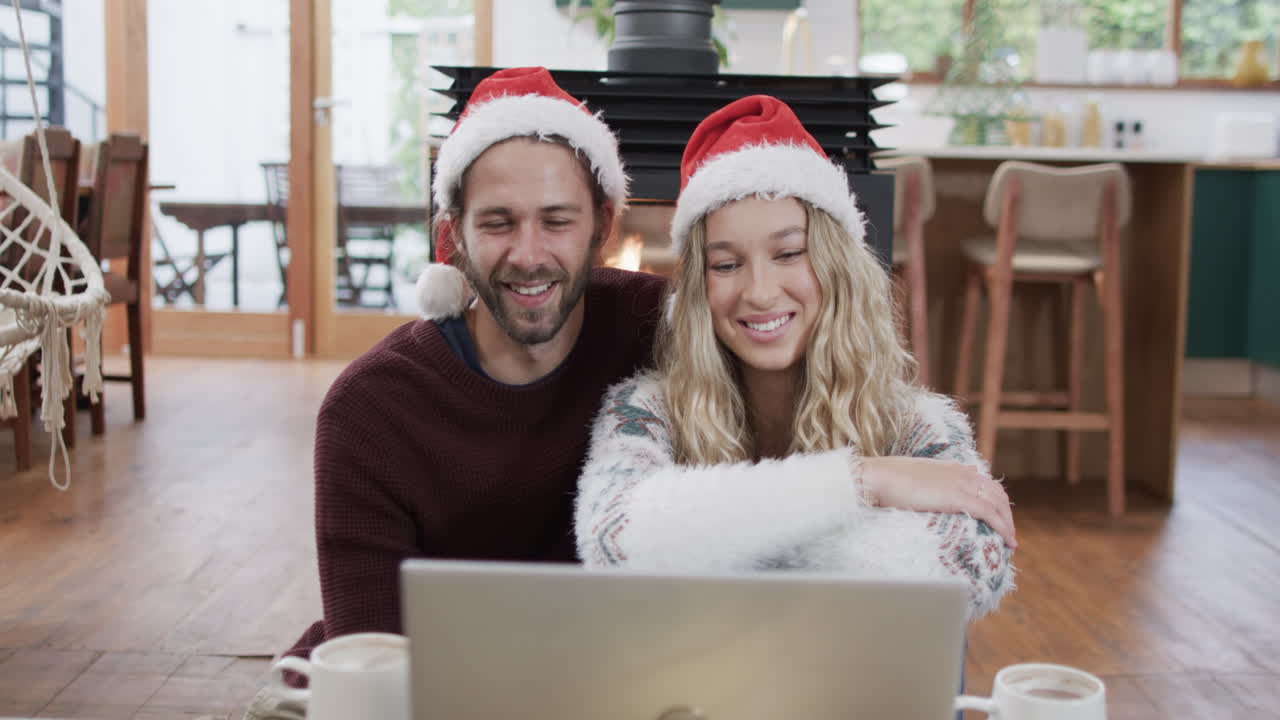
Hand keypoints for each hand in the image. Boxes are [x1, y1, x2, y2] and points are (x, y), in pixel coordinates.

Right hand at [859, 456, 1016, 548]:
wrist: (879, 477)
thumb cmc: (886, 479)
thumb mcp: (912, 478)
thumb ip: (928, 483)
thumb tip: (929, 492)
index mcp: (952, 467)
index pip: (984, 481)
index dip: (994, 499)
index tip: (996, 516)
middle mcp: (962, 473)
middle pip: (997, 492)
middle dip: (1006, 513)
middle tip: (1007, 533)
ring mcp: (962, 484)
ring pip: (999, 503)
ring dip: (1008, 523)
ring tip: (1010, 541)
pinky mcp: (959, 498)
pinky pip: (991, 513)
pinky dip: (1003, 527)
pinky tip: (1008, 541)